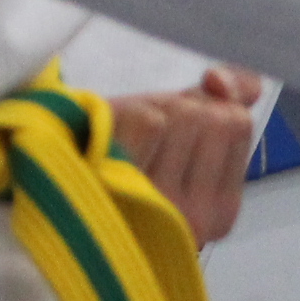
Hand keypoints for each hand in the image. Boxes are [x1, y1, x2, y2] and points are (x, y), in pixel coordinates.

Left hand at [110, 66, 265, 244]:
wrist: (62, 185)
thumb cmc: (131, 155)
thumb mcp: (187, 131)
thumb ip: (231, 98)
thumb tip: (233, 83)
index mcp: (222, 210)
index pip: (238, 124)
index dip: (208, 106)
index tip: (178, 127)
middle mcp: (196, 217)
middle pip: (209, 117)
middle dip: (179, 106)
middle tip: (148, 130)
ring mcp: (159, 208)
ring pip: (180, 115)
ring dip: (152, 106)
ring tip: (128, 134)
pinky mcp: (121, 190)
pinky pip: (150, 121)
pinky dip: (130, 112)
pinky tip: (110, 135)